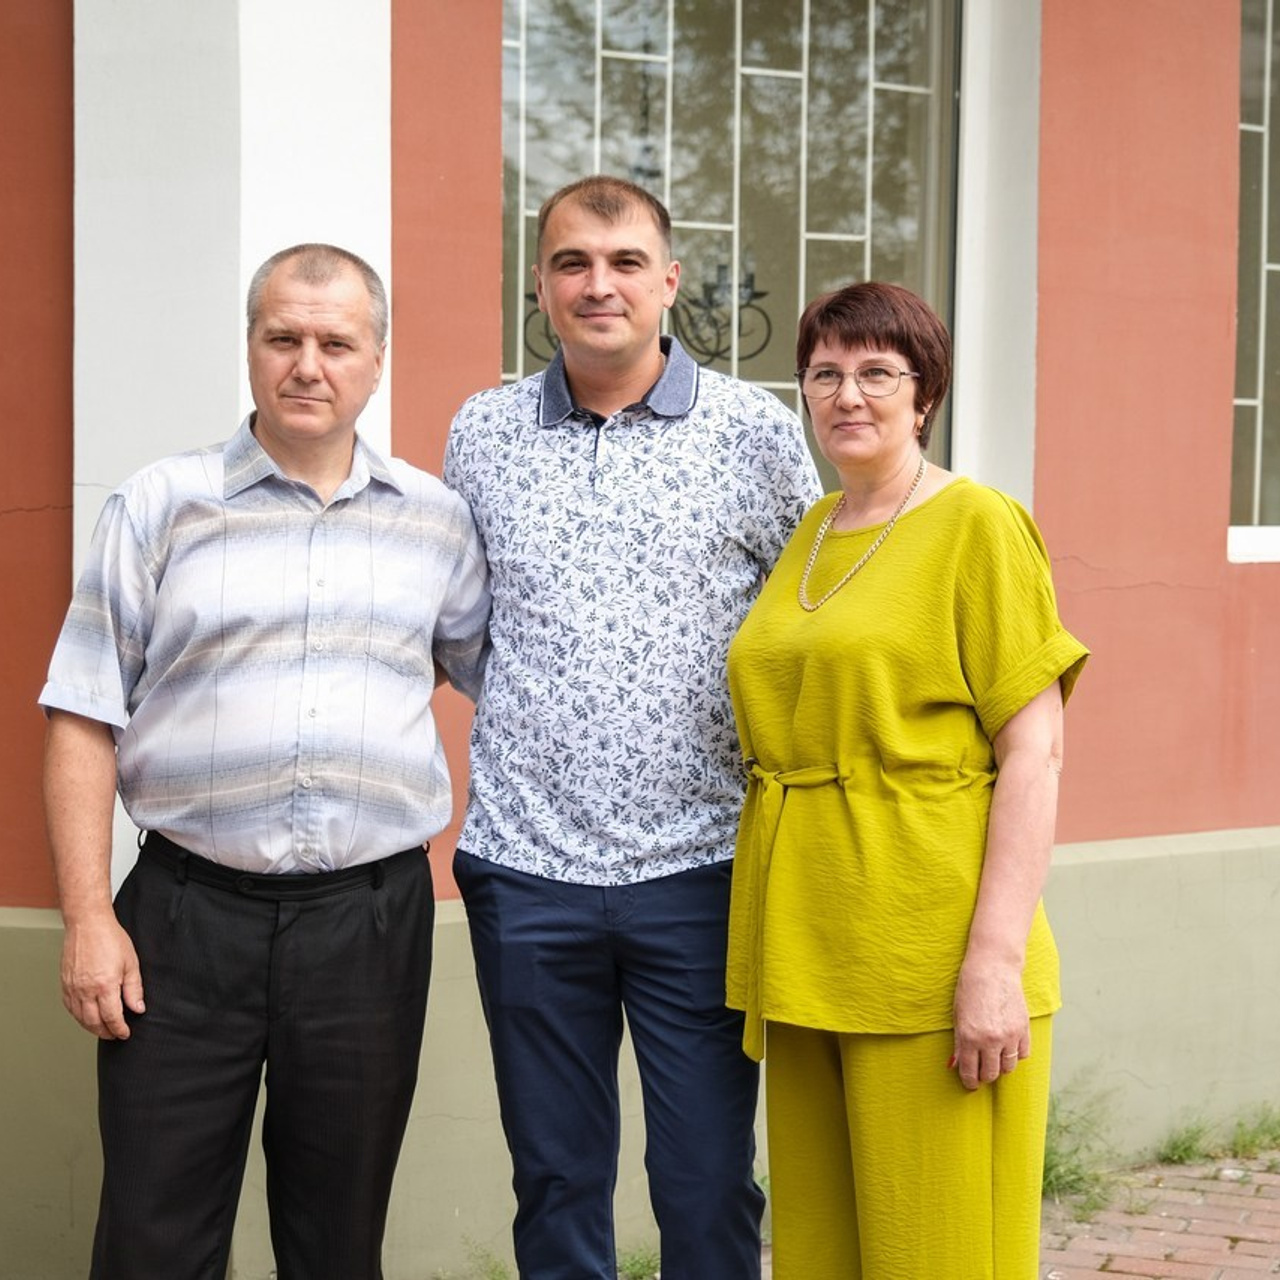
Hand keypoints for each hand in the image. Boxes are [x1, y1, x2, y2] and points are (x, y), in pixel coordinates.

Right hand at [60, 912, 144, 1039]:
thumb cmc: (110, 939)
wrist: (88, 924)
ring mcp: (73, 988)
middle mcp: (86, 990)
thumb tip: (138, 1009)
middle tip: (114, 1035)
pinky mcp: (64, 984)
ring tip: (103, 1029)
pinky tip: (86, 1016)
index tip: (125, 1033)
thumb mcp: (131, 963)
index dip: (119, 1029)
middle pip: (94, 1022)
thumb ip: (134, 989)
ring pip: (80, 1018)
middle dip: (106, 1032)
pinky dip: (78, 1016)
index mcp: (105, 985)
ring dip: (91, 1027)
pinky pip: (70, 1007)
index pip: (112, 1018)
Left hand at [949, 957, 1028, 1090]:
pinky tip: (1007, 1048)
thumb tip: (955, 1066)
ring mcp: (1010, 1035)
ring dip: (1000, 1067)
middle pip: (991, 1074)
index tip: (970, 1084)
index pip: (970, 1072)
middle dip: (984, 1076)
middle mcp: (991, 1040)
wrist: (993, 968)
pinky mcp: (1024, 1029)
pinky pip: (1023, 1054)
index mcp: (970, 1037)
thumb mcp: (958, 1016)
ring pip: (1008, 1067)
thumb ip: (959, 1044)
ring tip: (994, 1059)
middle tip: (981, 1073)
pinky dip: (1016, 1055)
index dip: (969, 1082)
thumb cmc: (969, 989)